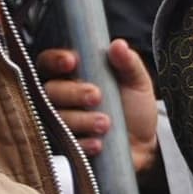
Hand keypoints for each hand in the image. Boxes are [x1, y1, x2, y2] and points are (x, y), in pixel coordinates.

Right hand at [38, 40, 160, 177]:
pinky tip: (98, 144)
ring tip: (105, 123)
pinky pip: (63, 146)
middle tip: (96, 95)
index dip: (55, 60)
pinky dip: (81, 144)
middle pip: (49, 90)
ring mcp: (59, 124)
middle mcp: (59, 98)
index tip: (72, 62)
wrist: (143, 146)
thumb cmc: (134, 108)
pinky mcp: (65, 148)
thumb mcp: (137, 82)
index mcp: (71, 75)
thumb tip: (118, 45)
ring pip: (55, 118)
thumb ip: (128, 63)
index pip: (49, 62)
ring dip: (80, 120)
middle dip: (72, 92)